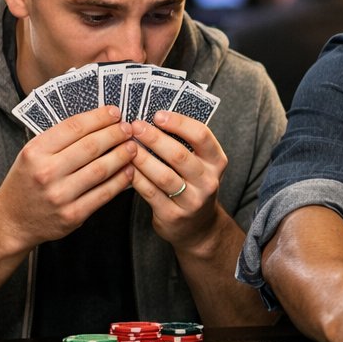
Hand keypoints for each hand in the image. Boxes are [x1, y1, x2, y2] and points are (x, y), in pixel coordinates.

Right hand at [0, 106, 135, 248]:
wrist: (12, 221)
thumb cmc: (26, 182)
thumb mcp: (31, 155)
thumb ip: (58, 140)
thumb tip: (96, 121)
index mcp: (34, 152)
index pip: (73, 127)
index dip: (98, 117)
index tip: (114, 112)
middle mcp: (46, 172)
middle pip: (91, 147)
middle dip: (115, 134)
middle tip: (128, 128)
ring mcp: (60, 195)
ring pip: (101, 169)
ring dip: (122, 155)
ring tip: (132, 147)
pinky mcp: (73, 214)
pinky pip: (104, 193)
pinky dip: (120, 180)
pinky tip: (129, 170)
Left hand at [127, 110, 227, 252]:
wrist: (198, 226)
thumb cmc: (193, 185)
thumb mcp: (200, 164)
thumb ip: (185, 144)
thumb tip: (152, 118)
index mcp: (216, 162)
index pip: (201, 136)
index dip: (179, 123)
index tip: (157, 115)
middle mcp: (208, 181)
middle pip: (180, 155)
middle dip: (154, 138)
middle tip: (134, 126)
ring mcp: (192, 200)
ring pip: (164, 175)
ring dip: (142, 158)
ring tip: (127, 145)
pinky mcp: (174, 215)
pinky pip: (151, 193)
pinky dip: (137, 178)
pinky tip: (126, 167)